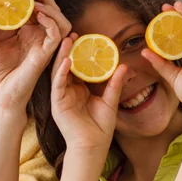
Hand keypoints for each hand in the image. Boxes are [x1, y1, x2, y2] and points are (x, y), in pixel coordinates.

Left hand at [0, 0, 70, 116]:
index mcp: (26, 32)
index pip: (32, 6)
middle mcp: (38, 36)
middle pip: (49, 8)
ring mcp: (44, 45)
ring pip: (60, 19)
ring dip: (50, 6)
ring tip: (34, 1)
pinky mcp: (46, 54)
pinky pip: (57, 34)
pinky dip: (51, 21)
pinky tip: (38, 15)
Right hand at [51, 34, 127, 151]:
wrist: (93, 146)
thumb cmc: (100, 127)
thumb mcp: (110, 101)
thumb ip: (114, 84)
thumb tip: (124, 66)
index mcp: (79, 90)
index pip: (78, 67)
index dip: (80, 53)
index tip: (85, 38)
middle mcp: (68, 91)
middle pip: (66, 66)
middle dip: (69, 50)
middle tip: (73, 34)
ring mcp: (61, 97)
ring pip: (59, 72)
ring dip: (62, 56)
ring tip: (66, 41)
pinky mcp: (57, 104)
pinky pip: (57, 85)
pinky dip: (61, 73)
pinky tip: (66, 61)